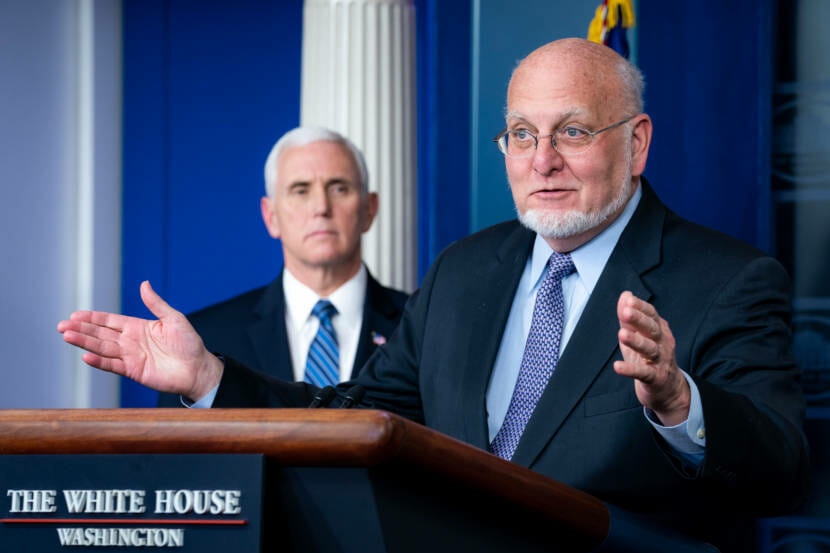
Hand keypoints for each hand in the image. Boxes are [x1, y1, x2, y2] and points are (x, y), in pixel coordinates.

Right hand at [57, 281, 222, 400]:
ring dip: (84, 342)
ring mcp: (131, 357)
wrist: (198, 369)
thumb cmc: (189, 344)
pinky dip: (99, 362)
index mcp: (138, 327)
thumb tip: (144, 284)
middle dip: (81, 329)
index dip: (93, 318)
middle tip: (62, 325)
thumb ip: (156, 304)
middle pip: (101, 334)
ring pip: (102, 348)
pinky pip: (113, 365)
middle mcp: (130, 342)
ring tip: (67, 336)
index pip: (110, 321)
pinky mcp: (134, 371)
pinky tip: (85, 356)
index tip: (75, 314)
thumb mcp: (174, 318)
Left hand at [613, 291, 689, 425]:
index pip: (652, 315)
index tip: (629, 300)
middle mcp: (663, 343)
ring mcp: (661, 361)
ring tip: (621, 334)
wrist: (667, 389)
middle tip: (626, 312)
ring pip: (650, 349)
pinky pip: (643, 373)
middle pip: (652, 329)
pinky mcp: (656, 378)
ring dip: (636, 341)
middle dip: (639, 320)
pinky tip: (617, 366)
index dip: (641, 307)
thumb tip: (625, 295)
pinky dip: (630, 370)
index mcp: (659, 331)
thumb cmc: (649, 358)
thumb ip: (629, 318)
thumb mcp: (637, 336)